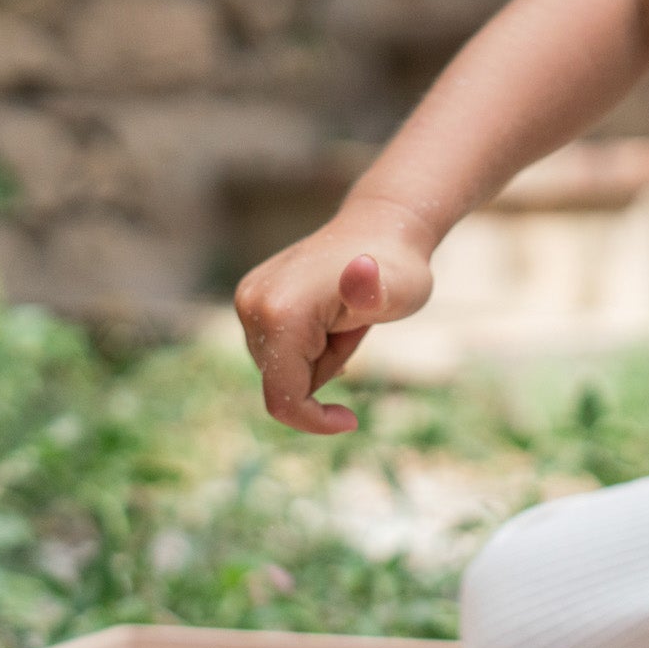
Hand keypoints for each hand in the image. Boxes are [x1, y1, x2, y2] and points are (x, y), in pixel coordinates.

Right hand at [232, 205, 432, 433]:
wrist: (382, 226)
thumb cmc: (397, 267)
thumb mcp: (400, 290)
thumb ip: (375, 293)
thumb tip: (361, 269)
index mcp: (280, 313)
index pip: (283, 399)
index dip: (315, 421)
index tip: (352, 420)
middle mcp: (252, 304)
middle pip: (280, 383)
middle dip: (321, 373)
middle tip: (353, 330)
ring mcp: (248, 298)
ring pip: (277, 367)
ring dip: (314, 359)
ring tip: (343, 321)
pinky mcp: (251, 297)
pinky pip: (275, 348)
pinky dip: (305, 347)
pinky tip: (330, 319)